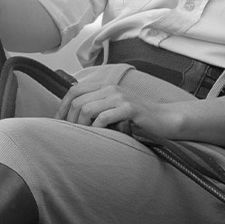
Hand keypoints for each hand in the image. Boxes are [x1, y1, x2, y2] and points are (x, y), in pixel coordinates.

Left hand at [62, 69, 187, 139]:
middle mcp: (110, 88)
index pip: (74, 90)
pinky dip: (97, 128)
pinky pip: (104, 117)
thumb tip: (72, 118)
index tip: (59, 122)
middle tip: (71, 134)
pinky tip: (99, 136)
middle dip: (70, 119)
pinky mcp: (129, 108)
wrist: (166, 120)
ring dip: (82, 125)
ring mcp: (120, 97)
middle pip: (78, 101)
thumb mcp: (114, 109)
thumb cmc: (138, 119)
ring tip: (84, 136)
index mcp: (105, 87)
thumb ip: (97, 107)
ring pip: (88, 108)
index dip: (63, 106)